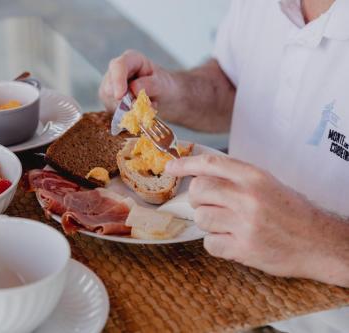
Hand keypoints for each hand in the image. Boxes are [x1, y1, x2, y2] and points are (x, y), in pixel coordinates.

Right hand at [99, 50, 179, 111]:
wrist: (162, 96)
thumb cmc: (162, 85)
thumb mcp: (163, 83)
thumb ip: (150, 84)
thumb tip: (134, 89)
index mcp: (130, 60)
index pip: (118, 66)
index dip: (117, 81)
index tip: (120, 96)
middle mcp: (115, 72)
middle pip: (110, 87)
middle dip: (125, 101)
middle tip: (144, 106)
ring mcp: (110, 88)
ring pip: (111, 102)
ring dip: (129, 110)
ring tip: (147, 106)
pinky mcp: (110, 103)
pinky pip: (115, 112)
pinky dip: (128, 115)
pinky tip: (140, 111)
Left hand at [165, 154, 348, 284]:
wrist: (317, 242)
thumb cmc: (290, 211)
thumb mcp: (266, 183)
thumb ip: (235, 177)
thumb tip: (197, 173)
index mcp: (254, 176)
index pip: (209, 164)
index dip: (185, 164)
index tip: (170, 168)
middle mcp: (248, 197)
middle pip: (198, 190)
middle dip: (197, 198)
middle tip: (208, 204)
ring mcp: (245, 224)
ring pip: (200, 217)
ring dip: (208, 222)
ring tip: (227, 225)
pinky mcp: (244, 248)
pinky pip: (209, 243)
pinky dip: (216, 243)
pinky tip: (232, 241)